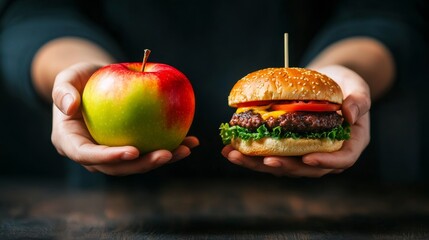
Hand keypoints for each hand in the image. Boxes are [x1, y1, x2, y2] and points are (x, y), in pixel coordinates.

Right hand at [51, 62, 198, 175]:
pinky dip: (169, 145)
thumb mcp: (65, 78)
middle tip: (166, 155)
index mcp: (71, 143)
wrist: (93, 82)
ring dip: (162, 159)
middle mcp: (92, 153)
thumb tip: (69, 105)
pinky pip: (149, 148)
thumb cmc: (78, 79)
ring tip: (185, 149)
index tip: (134, 151)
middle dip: (143, 165)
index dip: (110, 157)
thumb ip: (62, 90)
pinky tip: (190, 140)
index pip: (89, 155)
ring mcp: (113, 151)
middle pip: (117, 167)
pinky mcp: (130, 145)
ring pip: (137, 162)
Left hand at [221, 65, 370, 176]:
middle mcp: (327, 154)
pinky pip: (272, 155)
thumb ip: (360, 100)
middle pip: (306, 169)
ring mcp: (306, 153)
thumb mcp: (358, 86)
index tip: (306, 158)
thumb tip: (350, 115)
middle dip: (283, 167)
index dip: (324, 162)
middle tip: (264, 161)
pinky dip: (251, 154)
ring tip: (235, 155)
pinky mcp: (288, 149)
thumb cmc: (344, 83)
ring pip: (284, 166)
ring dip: (258, 164)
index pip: (341, 160)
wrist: (325, 82)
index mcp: (350, 144)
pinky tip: (231, 149)